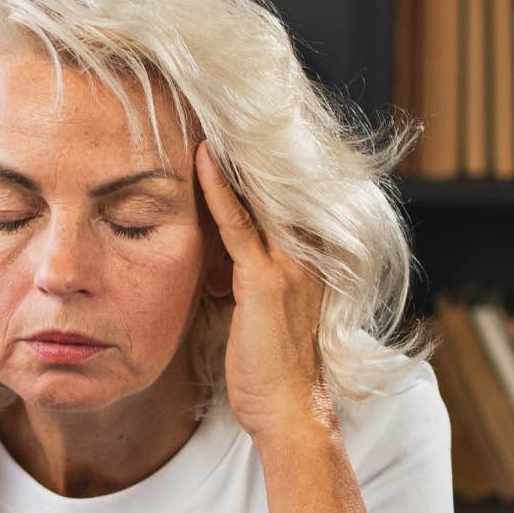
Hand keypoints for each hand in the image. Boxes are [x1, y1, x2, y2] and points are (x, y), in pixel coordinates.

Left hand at [194, 140, 332, 442]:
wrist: (289, 410)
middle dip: (246, 146)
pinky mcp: (266, 281)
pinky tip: (201, 159)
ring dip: (230, 157)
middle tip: (216, 102)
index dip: (256, 161)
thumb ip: (248, 274)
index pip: (280, 195)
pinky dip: (219, 189)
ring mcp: (291, 264)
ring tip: (204, 115)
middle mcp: (309, 252)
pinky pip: (238, 224)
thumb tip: (219, 257)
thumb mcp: (260, 309)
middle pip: (272, 185)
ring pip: (257, 195)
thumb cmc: (269, 367)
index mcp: (312, 256)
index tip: (229, 123)